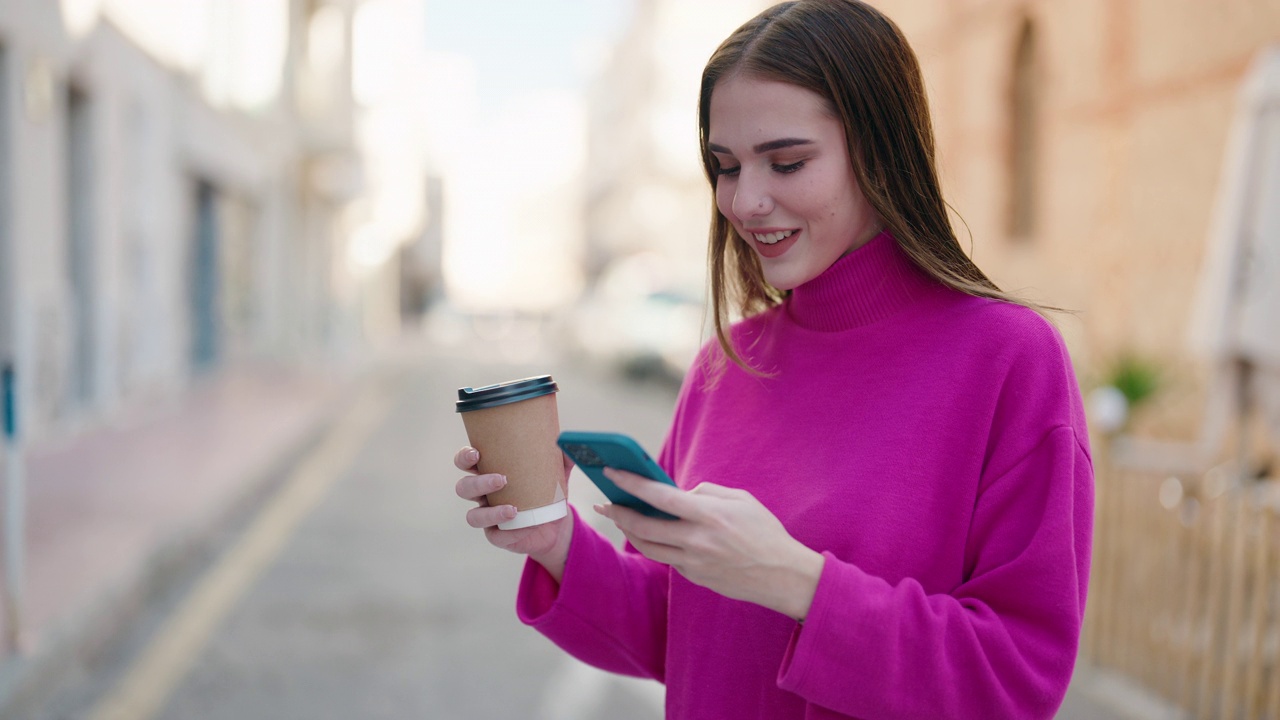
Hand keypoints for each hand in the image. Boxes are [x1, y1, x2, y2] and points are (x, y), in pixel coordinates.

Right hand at [453, 446, 574, 581]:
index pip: (466, 462)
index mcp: (489, 473)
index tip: (476, 453)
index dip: (464, 457)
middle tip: (502, 479)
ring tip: (513, 509)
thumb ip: (562, 457)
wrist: (557, 524)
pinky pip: (496, 536)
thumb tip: (565, 443)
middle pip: (464, 488)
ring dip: (490, 513)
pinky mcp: (498, 536)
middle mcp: (482, 495)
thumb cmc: (548, 491)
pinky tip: (524, 526)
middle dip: (478, 483)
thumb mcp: (557, 473)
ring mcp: (487, 517)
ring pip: (473, 516)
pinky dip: (510, 532)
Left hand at [594, 469, 824, 621]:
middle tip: (604, 503)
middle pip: (643, 527)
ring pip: (648, 547)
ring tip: (620, 518)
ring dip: (629, 532)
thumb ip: (707, 492)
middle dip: (618, 513)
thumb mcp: (741, 499)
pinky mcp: (695, 578)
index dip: (631, 483)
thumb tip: (679, 494)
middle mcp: (697, 541)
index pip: (659, 496)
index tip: (610, 472)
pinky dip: (656, 545)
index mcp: (709, 515)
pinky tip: (651, 534)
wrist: (783, 576)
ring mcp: (694, 563)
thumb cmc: (765, 531)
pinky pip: (668, 559)